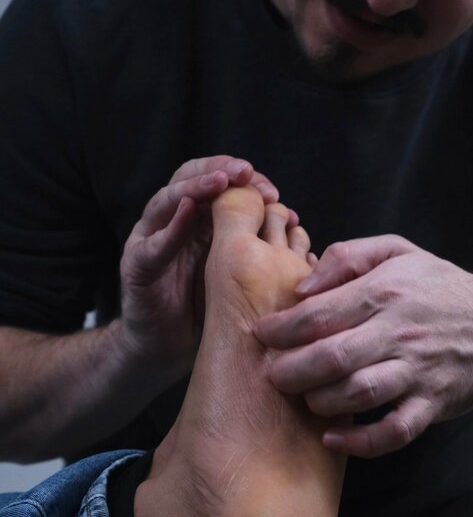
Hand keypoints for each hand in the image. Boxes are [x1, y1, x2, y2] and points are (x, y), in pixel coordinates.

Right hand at [119, 156, 290, 370]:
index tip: (271, 190)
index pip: (217, 181)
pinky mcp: (136, 266)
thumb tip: (293, 218)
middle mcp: (171, 220)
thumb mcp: (234, 266)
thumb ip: (252, 239)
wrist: (168, 345)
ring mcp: (149, 239)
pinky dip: (169, 228)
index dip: (243, 180)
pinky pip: (152, 244)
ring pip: (166, 200)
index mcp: (197, 217)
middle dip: (219, 170)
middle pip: (190, 177)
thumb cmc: (205, 303)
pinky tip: (187, 212)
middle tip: (246, 173)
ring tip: (218, 183)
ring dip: (194, 188)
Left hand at [253, 235, 472, 457]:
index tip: (260, 336)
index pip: (320, 312)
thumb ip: (348, 256)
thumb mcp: (398, 251)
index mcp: (386, 290)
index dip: (282, 328)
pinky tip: (332, 439)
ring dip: (321, 401)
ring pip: (359, 394)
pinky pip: (393, 432)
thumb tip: (303, 284)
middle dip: (291, 370)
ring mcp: (419, 371)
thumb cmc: (437, 287)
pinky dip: (360, 442)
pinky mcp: (432, 405)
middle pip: (333, 356)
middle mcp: (400, 331)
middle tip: (271, 375)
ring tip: (305, 399)